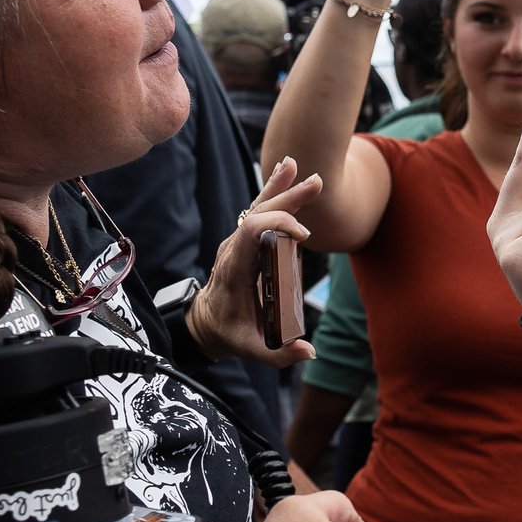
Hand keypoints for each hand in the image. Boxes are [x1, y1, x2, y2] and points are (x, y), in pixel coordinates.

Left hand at [187, 156, 319, 367]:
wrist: (205, 324)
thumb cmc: (229, 333)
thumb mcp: (251, 349)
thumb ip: (279, 354)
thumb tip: (310, 351)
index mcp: (234, 269)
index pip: (251, 232)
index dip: (278, 225)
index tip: (304, 236)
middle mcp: (233, 250)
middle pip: (256, 213)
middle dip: (286, 197)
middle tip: (315, 183)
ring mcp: (237, 243)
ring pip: (256, 208)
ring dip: (279, 188)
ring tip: (298, 167)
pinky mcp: (244, 242)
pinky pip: (257, 212)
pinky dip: (273, 193)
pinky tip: (287, 174)